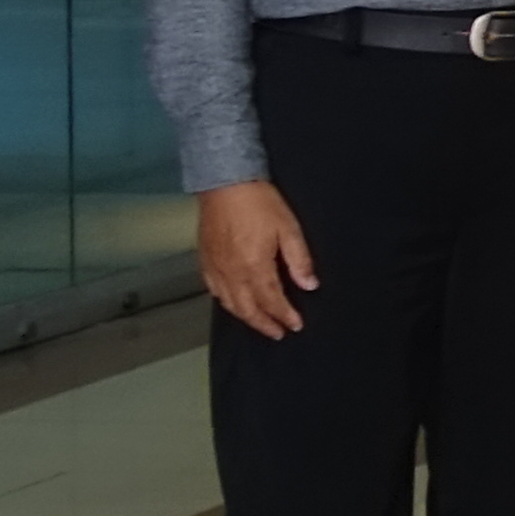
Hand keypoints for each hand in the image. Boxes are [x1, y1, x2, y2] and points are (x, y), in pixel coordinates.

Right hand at [197, 181, 316, 339]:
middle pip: (248, 309)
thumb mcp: (289, 228)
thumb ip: (299, 260)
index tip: (296, 325)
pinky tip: (234, 303)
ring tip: (260, 323)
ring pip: (229, 303)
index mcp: (254, 267)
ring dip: (246, 317)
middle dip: (265, 324)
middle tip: (279, 333)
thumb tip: (310, 285)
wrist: (225, 182)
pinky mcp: (205, 260)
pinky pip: (214, 290)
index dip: (284, 316)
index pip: (271, 301)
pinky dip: (226, 302)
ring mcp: (215, 268)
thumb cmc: (259, 202)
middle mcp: (232, 273)